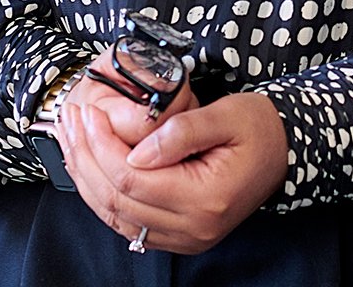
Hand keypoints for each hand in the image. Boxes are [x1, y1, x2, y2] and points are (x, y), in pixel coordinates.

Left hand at [58, 90, 288, 254]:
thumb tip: (136, 151)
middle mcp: (193, 228)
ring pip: (114, 216)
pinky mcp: (177, 236)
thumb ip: (181, 131)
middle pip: (117, 200)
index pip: (132, 180)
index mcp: (206, 199)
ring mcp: (185, 238)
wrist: (283, 152)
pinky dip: (101, 194)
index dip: (101, 147)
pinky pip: (126, 222)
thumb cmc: (258, 128)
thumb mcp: (227, 115)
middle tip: (68, 121)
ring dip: (85, 177)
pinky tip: (86, 165)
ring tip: (68, 139)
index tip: (87, 114)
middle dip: (85, 158)